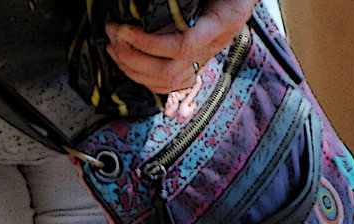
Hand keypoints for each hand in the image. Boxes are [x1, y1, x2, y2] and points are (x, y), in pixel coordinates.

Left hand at [107, 0, 256, 94]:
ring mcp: (202, 60)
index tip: (124, 30)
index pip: (182, 45)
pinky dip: (142, 78)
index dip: (148, 42)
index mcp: (218, 26)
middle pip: (168, 71)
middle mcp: (211, 49)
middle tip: (113, 37)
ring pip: (165, 82)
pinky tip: (125, 64)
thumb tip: (161, 3)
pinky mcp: (193, 66)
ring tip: (113, 48)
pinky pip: (167, 85)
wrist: (241, 1)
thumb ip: (184, 1)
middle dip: (133, 58)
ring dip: (131, 69)